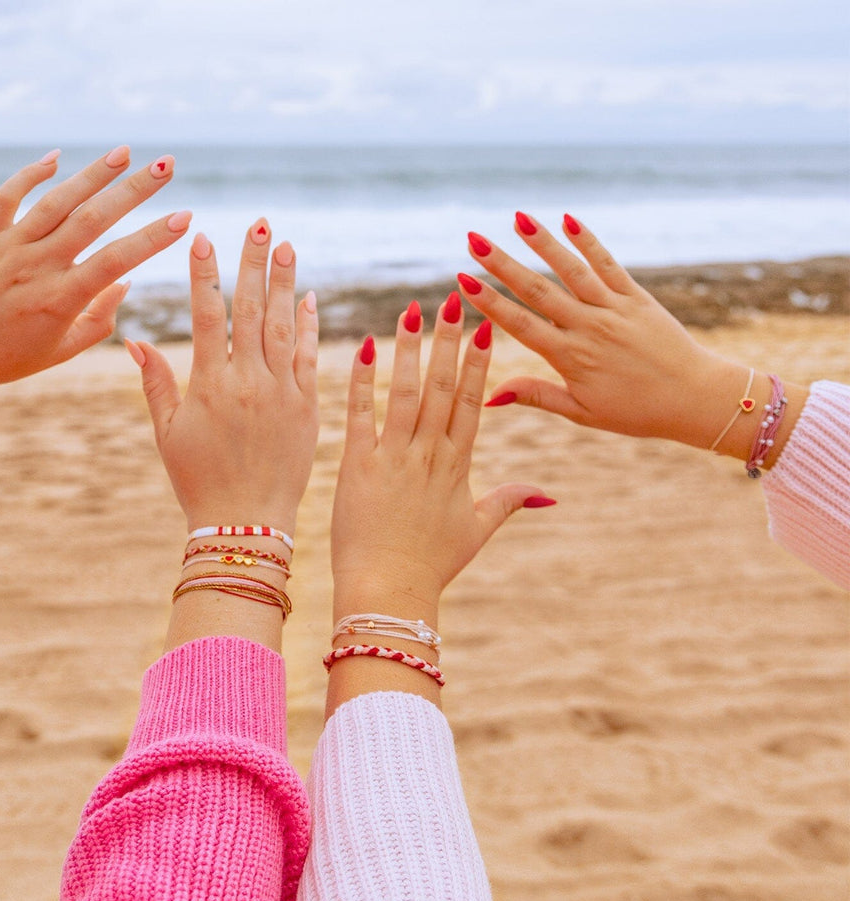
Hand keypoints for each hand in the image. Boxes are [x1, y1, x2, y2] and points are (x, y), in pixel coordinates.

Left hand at [0, 146, 189, 394]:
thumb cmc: (6, 359)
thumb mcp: (61, 350)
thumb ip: (100, 319)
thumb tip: (125, 283)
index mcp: (63, 299)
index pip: (119, 260)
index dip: (155, 237)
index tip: (185, 218)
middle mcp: (39, 266)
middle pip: (95, 218)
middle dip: (136, 189)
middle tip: (167, 166)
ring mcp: (10, 247)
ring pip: (58, 200)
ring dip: (94, 173)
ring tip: (125, 153)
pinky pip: (9, 196)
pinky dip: (33, 174)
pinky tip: (58, 158)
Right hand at [127, 221, 318, 537]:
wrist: (246, 527)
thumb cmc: (199, 483)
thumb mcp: (168, 434)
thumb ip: (156, 384)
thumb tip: (134, 340)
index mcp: (209, 385)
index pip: (207, 314)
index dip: (205, 273)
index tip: (204, 237)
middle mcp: (249, 383)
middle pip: (251, 310)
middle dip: (254, 263)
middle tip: (260, 224)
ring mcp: (283, 394)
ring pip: (283, 327)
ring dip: (285, 284)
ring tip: (287, 246)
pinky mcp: (308, 409)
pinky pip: (308, 359)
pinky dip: (308, 327)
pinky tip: (308, 298)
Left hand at [331, 293, 550, 623]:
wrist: (390, 591)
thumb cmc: (432, 564)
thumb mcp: (476, 531)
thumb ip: (509, 503)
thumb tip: (551, 494)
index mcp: (458, 466)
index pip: (472, 403)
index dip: (476, 364)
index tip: (483, 328)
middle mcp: (429, 456)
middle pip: (442, 389)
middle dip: (448, 342)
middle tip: (452, 300)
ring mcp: (394, 459)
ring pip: (405, 394)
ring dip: (409, 350)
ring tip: (411, 311)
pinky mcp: (358, 467)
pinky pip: (360, 416)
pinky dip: (363, 383)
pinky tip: (366, 348)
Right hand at [458, 214, 754, 452]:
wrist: (695, 398)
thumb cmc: (636, 412)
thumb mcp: (582, 412)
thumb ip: (537, 396)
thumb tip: (490, 395)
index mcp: (571, 358)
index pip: (521, 324)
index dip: (489, 302)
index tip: (462, 281)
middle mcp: (589, 327)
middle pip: (538, 289)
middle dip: (502, 263)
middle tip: (473, 239)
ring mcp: (614, 308)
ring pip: (571, 269)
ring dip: (542, 242)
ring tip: (517, 218)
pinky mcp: (637, 297)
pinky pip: (608, 263)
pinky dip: (588, 241)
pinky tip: (568, 220)